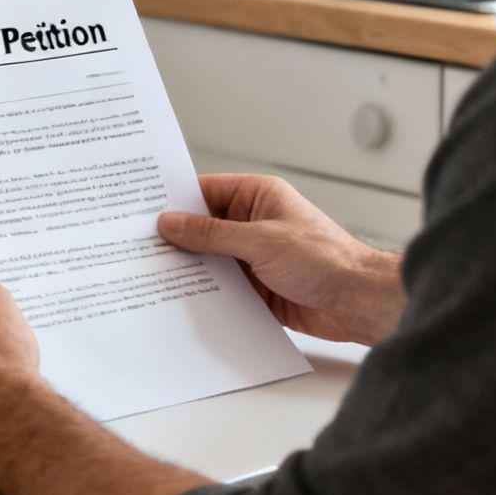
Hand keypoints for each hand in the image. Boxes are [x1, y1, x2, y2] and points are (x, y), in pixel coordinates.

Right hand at [157, 174, 405, 344]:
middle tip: (138, 246)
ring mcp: (254, 257)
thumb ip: (211, 234)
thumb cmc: (325, 259)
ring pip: (209, 259)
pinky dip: (203, 293)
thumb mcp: (260, 240)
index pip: (206, 192)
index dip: (176, 201)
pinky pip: (220, 287)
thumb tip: (171, 223)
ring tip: (151, 275)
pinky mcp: (256, 288)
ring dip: (189, 268)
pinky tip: (180, 300)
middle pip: (203, 228)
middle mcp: (254, 224)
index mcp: (258, 197)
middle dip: (176, 239)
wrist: (358, 302)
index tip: (143, 211)